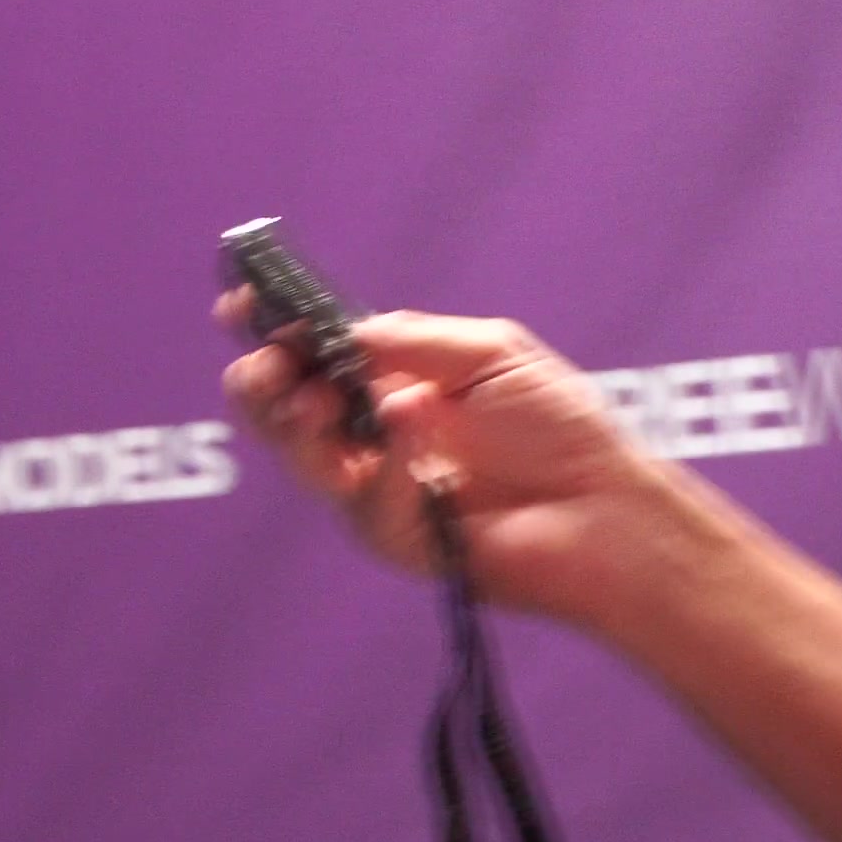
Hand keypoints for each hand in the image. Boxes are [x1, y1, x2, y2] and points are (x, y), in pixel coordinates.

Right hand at [213, 298, 701, 629]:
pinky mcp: (390, 535)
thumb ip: (410, 340)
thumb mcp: (490, 353)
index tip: (238, 306)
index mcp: (389, 381)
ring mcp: (374, 488)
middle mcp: (370, 435)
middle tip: (272, 365)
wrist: (603, 510)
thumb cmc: (561, 429)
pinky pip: (363, 498)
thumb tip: (339, 332)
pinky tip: (414, 433)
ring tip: (319, 398)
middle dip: (260, 381)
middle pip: (279, 409)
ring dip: (298, 422)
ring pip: (299, 457)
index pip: (310, 354)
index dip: (269, 330)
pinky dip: (387, 463)